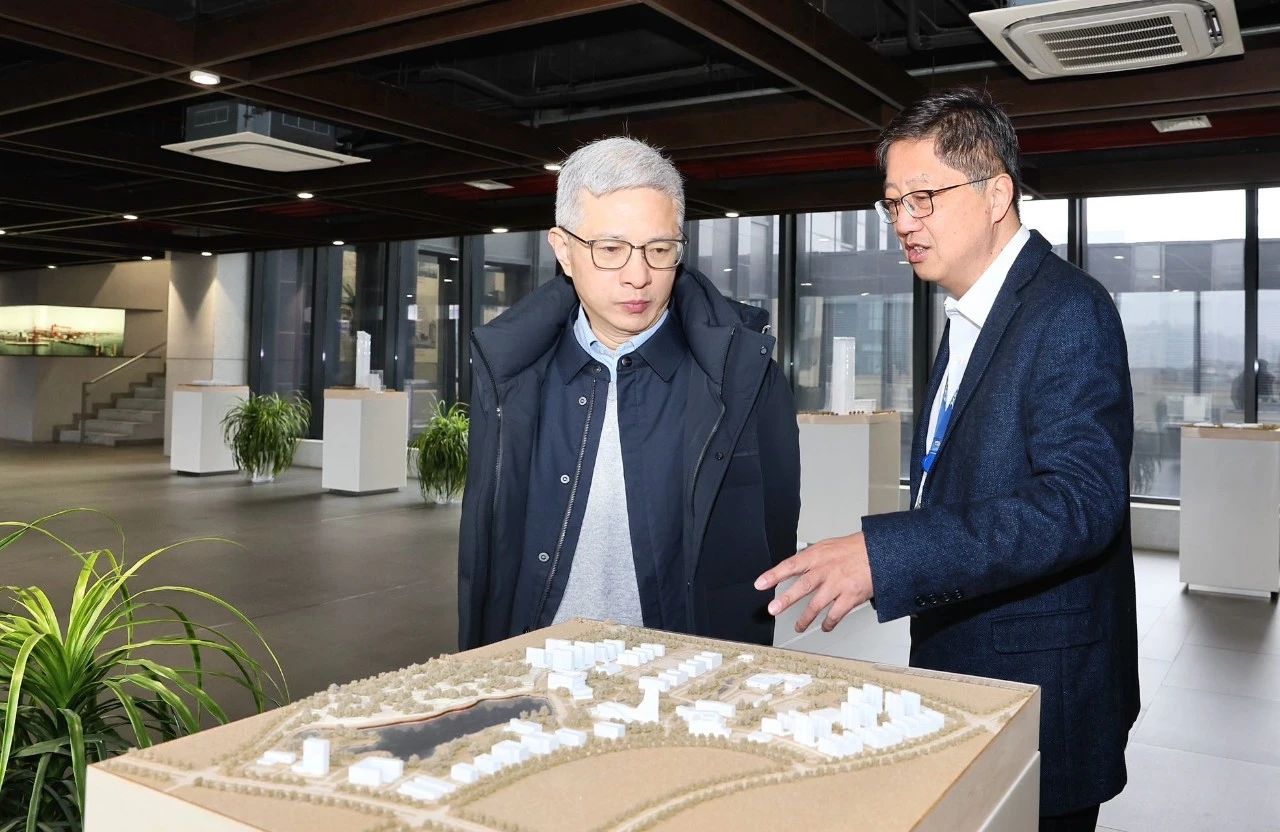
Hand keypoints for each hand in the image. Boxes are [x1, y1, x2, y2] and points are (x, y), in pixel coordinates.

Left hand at [755, 532, 873, 632]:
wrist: (880, 553)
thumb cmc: (854, 549)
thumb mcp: (827, 547)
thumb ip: (811, 559)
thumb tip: (793, 568)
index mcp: (818, 556)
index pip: (791, 565)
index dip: (774, 574)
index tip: (760, 584)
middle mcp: (826, 570)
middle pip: (803, 586)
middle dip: (786, 600)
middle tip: (773, 609)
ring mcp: (838, 585)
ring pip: (817, 605)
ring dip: (805, 618)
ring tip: (798, 627)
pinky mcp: (851, 596)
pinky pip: (836, 614)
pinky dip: (828, 623)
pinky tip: (825, 627)